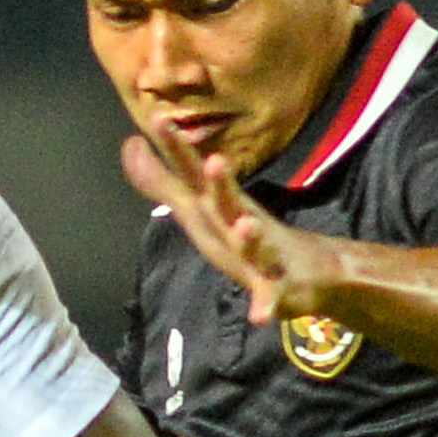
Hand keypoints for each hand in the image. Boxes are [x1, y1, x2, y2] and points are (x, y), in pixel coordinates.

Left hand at [122, 125, 338, 327]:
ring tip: (246, 224)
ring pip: (255, 244)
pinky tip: (259, 317)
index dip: (177, 150)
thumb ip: (160, 180)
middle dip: (220, 184)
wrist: (309, 270)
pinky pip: (270, 297)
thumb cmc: (244, 234)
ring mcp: (262, 255)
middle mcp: (239, 224)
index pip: (194, 175)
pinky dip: (266, 305)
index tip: (160, 119)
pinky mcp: (278, 288)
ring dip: (250, 235)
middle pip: (227, 203)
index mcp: (218, 207)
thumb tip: (128, 145)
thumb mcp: (198, 208)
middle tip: (213, 161)